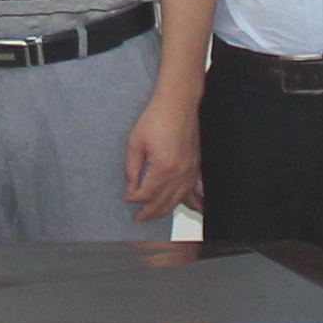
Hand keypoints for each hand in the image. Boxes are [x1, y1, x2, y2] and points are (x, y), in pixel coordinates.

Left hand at [117, 91, 198, 221]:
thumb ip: (132, 168)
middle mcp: (180, 173)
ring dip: (166, 210)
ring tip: (154, 216)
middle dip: (149, 213)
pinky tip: (186, 208)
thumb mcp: (135, 142)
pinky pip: (193, 190)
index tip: (126, 199)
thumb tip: (131, 187)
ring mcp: (191, 171)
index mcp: (163, 167)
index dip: (134, 199)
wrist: (179, 103)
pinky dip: (188, 201)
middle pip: (163, 202)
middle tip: (139, 219)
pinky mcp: (196, 166)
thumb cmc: (157, 117)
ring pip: (179, 199)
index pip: (147, 194)